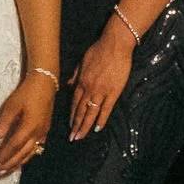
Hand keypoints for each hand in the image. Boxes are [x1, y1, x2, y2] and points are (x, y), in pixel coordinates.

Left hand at [0, 70, 55, 178]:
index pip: (13, 146)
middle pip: (22, 154)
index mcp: (29, 127)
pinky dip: (25, 157)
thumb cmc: (27, 93)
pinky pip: (35, 149)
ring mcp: (43, 134)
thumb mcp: (12, 105)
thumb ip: (3, 122)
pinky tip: (19, 161)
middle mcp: (38, 134)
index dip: (3, 157)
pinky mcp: (44, 132)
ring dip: (16, 164)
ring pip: (29, 154)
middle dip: (9, 165)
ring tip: (5, 172)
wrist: (45, 85)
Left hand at [67, 21, 135, 140]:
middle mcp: (88, 89)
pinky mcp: (113, 92)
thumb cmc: (99, 50)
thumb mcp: (82, 61)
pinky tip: (97, 129)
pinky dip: (101, 120)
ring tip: (80, 137)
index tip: (69, 125)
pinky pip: (106, 109)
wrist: (114, 45)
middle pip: (80, 111)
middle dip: (75, 125)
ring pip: (90, 113)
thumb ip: (75, 75)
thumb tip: (68, 85)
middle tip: (72, 138)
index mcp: (81, 82)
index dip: (71, 115)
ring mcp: (101, 91)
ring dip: (84, 126)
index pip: (74, 103)